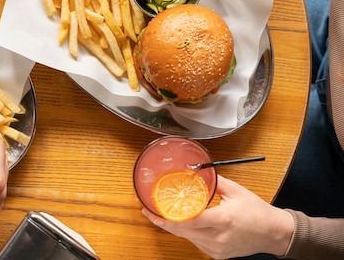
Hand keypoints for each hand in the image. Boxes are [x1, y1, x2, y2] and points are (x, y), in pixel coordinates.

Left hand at [142, 175, 294, 258]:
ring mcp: (217, 248)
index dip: (166, 217)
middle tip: (149, 211)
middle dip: (163, 222)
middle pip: (182, 231)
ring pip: (187, 238)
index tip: (152, 210)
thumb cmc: (257, 211)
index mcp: (222, 219)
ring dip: (176, 227)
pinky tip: (185, 223)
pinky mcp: (218, 254)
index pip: (187, 220)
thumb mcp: (236, 191)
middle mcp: (217, 237)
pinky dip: (189, 233)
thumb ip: (213, 181)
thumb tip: (196, 170)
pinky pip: (196, 242)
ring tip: (164, 214)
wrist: (274, 233)